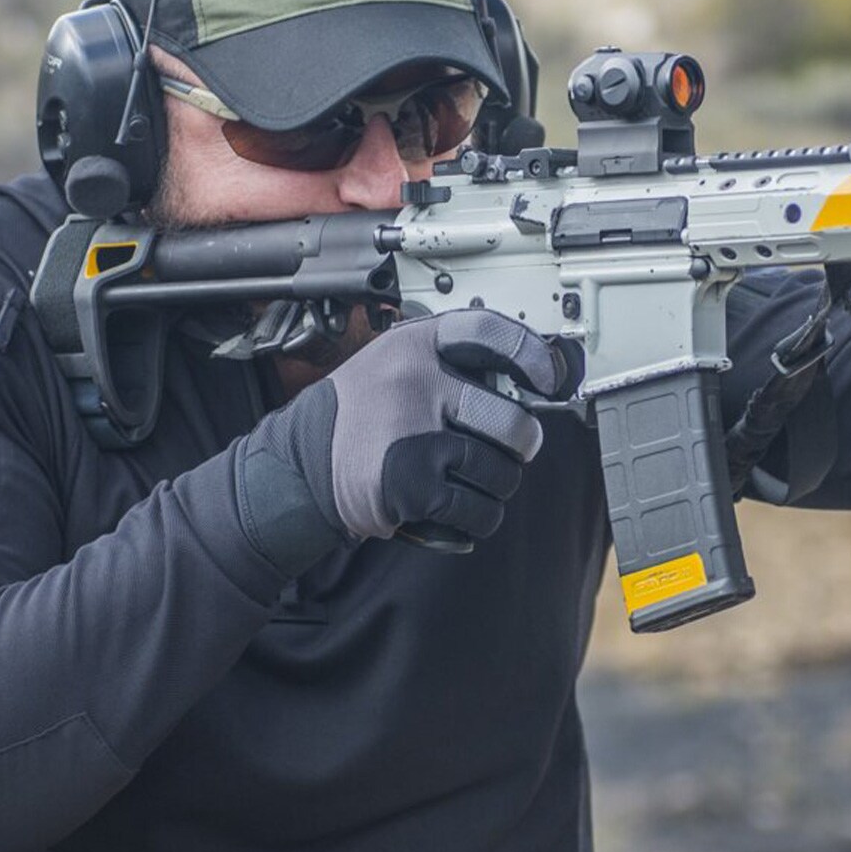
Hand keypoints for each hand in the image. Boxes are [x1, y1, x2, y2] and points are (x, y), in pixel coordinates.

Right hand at [235, 310, 570, 566]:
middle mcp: (416, 385)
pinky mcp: (413, 486)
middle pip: (511, 421)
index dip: (532, 354)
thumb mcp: (394, 367)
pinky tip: (456, 509)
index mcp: (414, 347)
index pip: (490, 333)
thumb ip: (450, 366)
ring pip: (501, 473)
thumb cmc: (361, 417)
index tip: (549, 377)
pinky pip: (478, 510)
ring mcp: (415, 436)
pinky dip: (477, 518)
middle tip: (513, 448)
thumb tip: (528, 382)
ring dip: (496, 485)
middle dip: (521, 444)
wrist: (301, 466)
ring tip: (469, 481)